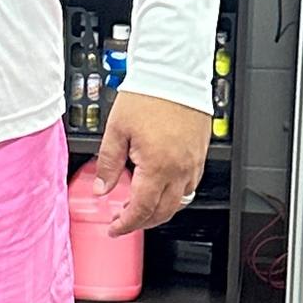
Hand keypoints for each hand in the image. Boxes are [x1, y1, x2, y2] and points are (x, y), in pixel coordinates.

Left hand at [95, 89, 209, 234]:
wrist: (175, 74)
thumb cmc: (148, 96)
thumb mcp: (116, 130)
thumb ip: (108, 164)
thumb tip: (102, 188)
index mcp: (157, 166)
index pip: (141, 209)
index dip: (126, 224)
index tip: (115, 228)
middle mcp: (179, 169)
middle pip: (163, 212)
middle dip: (143, 222)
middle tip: (124, 220)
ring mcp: (193, 163)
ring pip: (180, 201)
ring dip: (160, 210)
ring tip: (141, 206)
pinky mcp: (200, 154)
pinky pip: (191, 185)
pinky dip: (175, 194)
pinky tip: (161, 187)